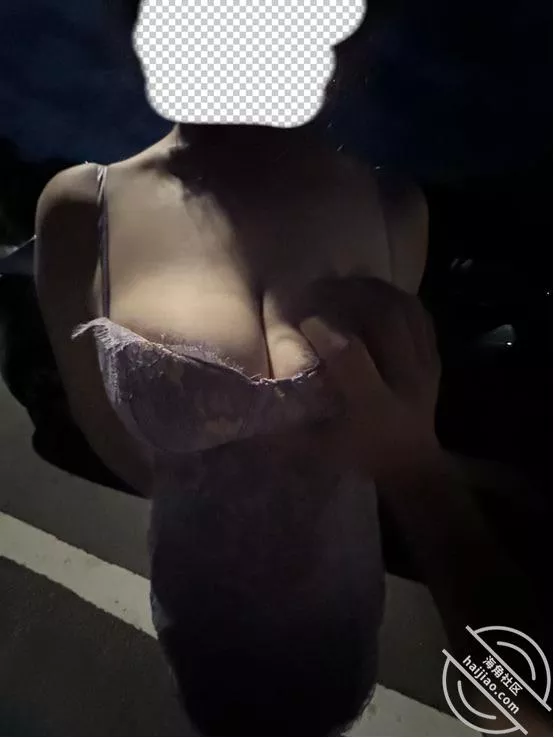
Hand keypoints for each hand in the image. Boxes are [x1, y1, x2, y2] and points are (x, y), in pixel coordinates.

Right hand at [278, 277, 443, 481]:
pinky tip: (374, 293)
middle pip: (385, 320)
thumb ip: (287, 433)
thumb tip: (249, 415)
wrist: (412, 462)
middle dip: (352, 295)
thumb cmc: (360, 454)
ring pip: (404, 311)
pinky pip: (420, 315)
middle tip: (323, 287)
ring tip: (346, 282)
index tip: (304, 319)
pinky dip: (396, 297)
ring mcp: (424, 367)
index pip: (351, 356)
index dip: (325, 331)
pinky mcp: (434, 358)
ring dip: (374, 290)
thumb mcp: (321, 450)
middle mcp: (404, 381)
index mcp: (373, 405)